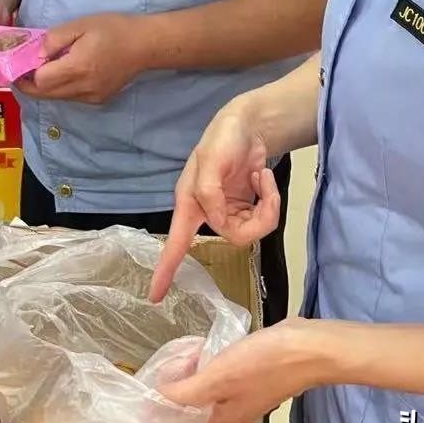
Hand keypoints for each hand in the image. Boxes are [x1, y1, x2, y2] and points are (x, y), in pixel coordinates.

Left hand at [14, 13, 148, 104]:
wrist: (144, 45)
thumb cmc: (113, 29)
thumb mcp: (81, 25)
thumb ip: (55, 38)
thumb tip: (36, 53)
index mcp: (77, 68)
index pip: (40, 81)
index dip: (25, 74)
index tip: (18, 64)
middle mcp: (82, 88)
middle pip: (44, 95)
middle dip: (29, 85)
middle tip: (21, 71)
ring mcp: (91, 97)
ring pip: (57, 98)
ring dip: (45, 87)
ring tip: (42, 69)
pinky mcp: (98, 100)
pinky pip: (70, 97)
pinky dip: (61, 88)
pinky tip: (64, 73)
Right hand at [150, 97, 278, 301]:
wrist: (249, 126)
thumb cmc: (222, 138)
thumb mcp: (210, 160)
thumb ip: (209, 192)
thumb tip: (216, 221)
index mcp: (190, 202)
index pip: (175, 242)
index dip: (166, 269)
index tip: (155, 296)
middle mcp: (207, 212)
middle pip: (234, 236)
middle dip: (257, 216)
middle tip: (265, 187)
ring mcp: (228, 211)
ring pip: (252, 231)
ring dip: (267, 204)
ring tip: (263, 177)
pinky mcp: (245, 208)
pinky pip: (262, 218)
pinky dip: (269, 199)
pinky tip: (261, 178)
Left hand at [160, 319, 326, 422]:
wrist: (306, 348)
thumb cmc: (264, 364)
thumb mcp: (218, 377)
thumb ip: (185, 391)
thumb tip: (157, 397)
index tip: (139, 407)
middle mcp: (226, 414)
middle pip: (187, 412)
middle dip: (169, 394)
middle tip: (160, 371)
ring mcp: (236, 396)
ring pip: (199, 392)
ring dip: (186, 376)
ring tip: (178, 357)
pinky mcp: (244, 377)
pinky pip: (214, 375)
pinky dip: (202, 364)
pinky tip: (199, 349)